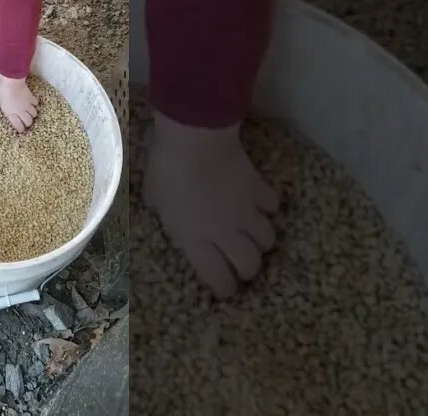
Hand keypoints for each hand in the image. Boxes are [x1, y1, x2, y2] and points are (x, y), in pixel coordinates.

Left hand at [0, 75, 38, 132]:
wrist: (11, 81)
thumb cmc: (2, 91)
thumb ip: (2, 106)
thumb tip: (2, 106)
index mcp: (11, 114)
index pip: (18, 126)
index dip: (20, 129)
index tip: (21, 130)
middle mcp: (20, 112)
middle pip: (29, 122)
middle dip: (28, 124)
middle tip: (26, 122)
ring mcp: (27, 105)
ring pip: (34, 114)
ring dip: (32, 114)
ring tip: (30, 113)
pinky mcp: (31, 98)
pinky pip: (36, 104)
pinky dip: (34, 104)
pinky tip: (32, 103)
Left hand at [143, 111, 279, 298]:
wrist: (195, 138)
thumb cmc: (166, 170)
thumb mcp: (154, 199)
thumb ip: (165, 216)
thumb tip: (168, 216)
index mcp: (195, 240)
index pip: (219, 279)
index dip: (224, 288)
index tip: (224, 287)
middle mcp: (225, 233)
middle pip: (251, 266)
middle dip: (247, 270)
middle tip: (240, 262)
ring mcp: (246, 212)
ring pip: (267, 241)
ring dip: (260, 241)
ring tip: (250, 234)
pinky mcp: (260, 190)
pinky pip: (273, 207)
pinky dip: (267, 208)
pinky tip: (257, 202)